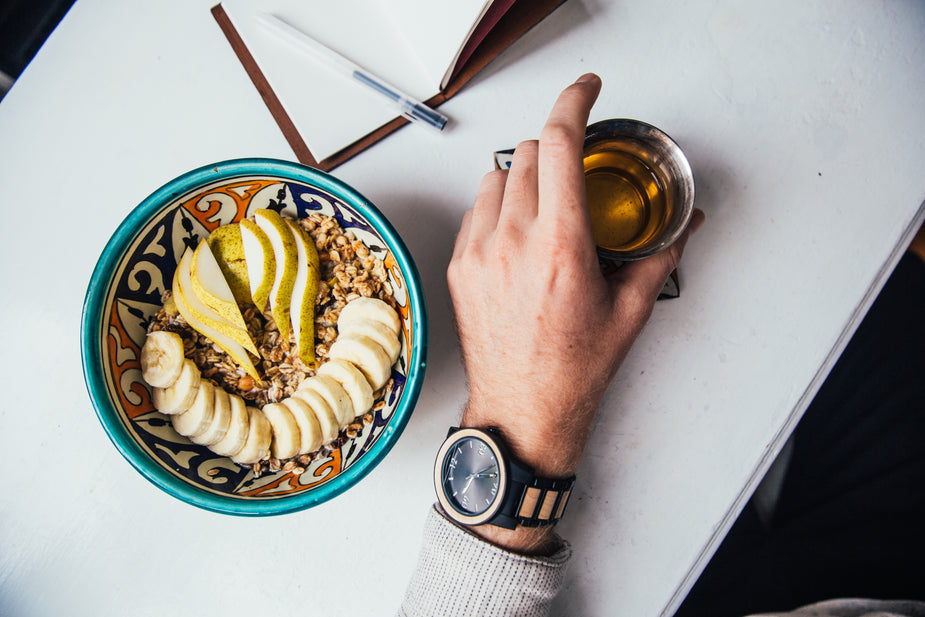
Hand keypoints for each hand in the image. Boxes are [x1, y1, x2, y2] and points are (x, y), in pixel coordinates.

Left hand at [446, 74, 703, 551]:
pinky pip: (476, 209)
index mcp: (560, 246)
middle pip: (527, 152)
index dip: (575, 102)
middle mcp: (513, 242)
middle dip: (556, 149)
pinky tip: (518, 235)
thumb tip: (685, 223)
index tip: (587, 90)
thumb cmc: (573, 371)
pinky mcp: (460, 267)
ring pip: (496, 176)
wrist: (522, 412)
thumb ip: (660, 255)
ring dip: (524, 176)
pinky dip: (499, 205)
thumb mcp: (631, 311)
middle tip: (576, 173)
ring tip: (545, 208)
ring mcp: (479, 253)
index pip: (559, 144)